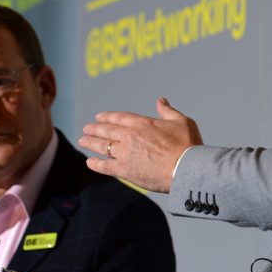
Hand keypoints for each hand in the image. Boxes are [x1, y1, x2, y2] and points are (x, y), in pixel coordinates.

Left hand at [80, 97, 202, 192]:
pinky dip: (96, 164)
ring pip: (103, 146)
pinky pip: (105, 166)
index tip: (99, 117)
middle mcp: (130, 136)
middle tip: (86, 129)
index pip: (119, 118)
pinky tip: (89, 162)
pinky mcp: (125, 171)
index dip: (107, 117)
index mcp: (142, 123)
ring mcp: (125, 153)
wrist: (186, 168)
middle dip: (95, 129)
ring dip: (91, 143)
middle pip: (107, 131)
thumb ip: (168, 111)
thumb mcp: (182, 121)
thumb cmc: (188, 144)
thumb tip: (161, 100)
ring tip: (83, 141)